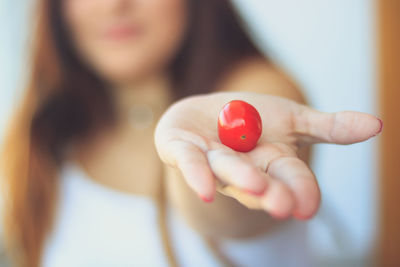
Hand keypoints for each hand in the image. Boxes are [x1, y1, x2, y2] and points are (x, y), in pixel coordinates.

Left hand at [154, 91, 381, 219]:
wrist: (204, 115)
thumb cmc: (250, 120)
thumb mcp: (292, 119)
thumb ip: (327, 127)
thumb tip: (376, 125)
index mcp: (272, 162)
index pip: (292, 178)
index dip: (301, 190)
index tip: (308, 206)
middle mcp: (243, 169)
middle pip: (260, 182)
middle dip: (272, 193)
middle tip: (283, 206)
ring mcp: (212, 162)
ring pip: (227, 172)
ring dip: (240, 178)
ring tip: (254, 185)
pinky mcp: (183, 151)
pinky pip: (190, 163)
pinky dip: (197, 173)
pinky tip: (204, 190)